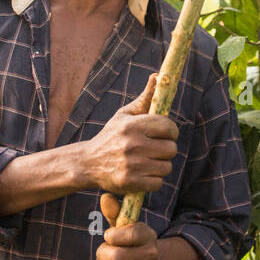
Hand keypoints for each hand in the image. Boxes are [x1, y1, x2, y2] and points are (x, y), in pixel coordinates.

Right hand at [80, 73, 177, 194]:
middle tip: (154, 149)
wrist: (87, 163)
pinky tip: (142, 174)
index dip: (170, 131)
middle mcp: (132, 144)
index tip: (164, 134)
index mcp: (132, 125)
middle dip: (166, 149)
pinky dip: (153, 180)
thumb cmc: (111, 136)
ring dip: (160, 166)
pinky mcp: (130, 182)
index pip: (168, 127)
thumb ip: (144, 98)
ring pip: (166, 167)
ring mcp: (131, 165)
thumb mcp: (124, 115)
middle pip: (171, 149)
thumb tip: (158, 76)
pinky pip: (158, 183)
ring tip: (147, 162)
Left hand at [86, 192, 161, 259]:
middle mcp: (151, 254)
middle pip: (117, 257)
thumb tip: (105, 197)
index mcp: (147, 234)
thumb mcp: (125, 224)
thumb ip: (114, 211)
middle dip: (102, 254)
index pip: (131, 235)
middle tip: (101, 252)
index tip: (108, 236)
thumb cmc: (132, 240)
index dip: (113, 236)